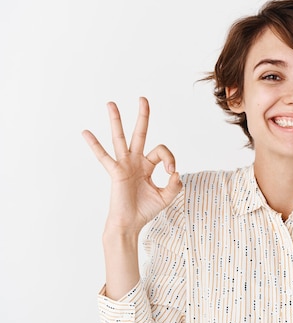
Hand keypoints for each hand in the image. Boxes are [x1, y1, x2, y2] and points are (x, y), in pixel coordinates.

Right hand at [82, 97, 181, 236]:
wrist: (130, 224)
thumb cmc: (145, 210)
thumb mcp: (167, 196)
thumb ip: (175, 184)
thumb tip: (176, 172)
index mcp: (147, 165)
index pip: (162, 151)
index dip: (170, 159)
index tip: (172, 172)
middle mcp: (135, 161)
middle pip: (140, 134)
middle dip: (143, 116)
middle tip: (143, 99)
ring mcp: (124, 165)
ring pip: (120, 138)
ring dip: (116, 121)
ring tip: (111, 103)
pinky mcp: (116, 172)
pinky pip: (104, 156)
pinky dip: (94, 145)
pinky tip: (86, 132)